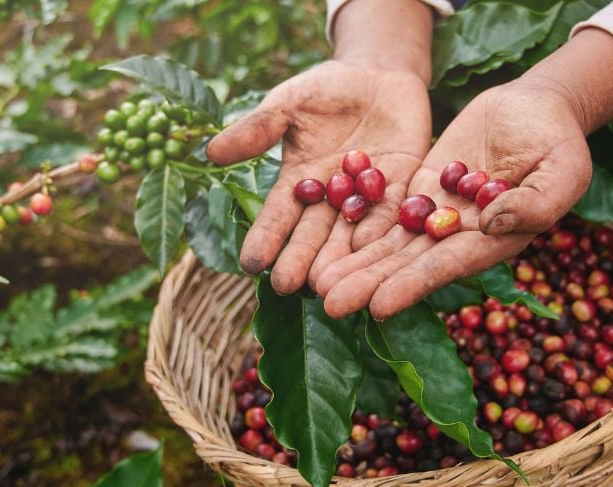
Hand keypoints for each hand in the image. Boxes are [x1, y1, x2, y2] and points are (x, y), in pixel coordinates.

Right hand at [206, 60, 430, 293]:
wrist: (378, 74)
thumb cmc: (325, 88)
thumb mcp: (288, 103)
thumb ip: (257, 129)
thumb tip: (210, 152)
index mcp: (299, 182)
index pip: (278, 216)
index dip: (265, 238)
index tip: (250, 262)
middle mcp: (330, 199)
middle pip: (314, 234)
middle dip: (301, 259)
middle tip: (288, 286)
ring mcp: (366, 197)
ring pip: (351, 233)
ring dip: (341, 259)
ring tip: (329, 284)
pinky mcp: (402, 187)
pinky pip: (392, 212)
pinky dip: (382, 230)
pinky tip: (372, 250)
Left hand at [316, 80, 591, 318]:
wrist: (536, 108)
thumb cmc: (560, 141)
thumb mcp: (562, 170)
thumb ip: (535, 202)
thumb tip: (489, 224)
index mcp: (494, 241)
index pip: (446, 267)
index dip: (412, 285)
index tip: (378, 305)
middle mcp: (459, 237)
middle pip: (407, 263)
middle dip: (369, 283)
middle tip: (328, 303)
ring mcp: (436, 214)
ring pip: (389, 243)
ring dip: (355, 263)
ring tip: (316, 283)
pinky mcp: (420, 190)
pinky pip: (385, 210)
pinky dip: (358, 226)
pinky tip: (325, 241)